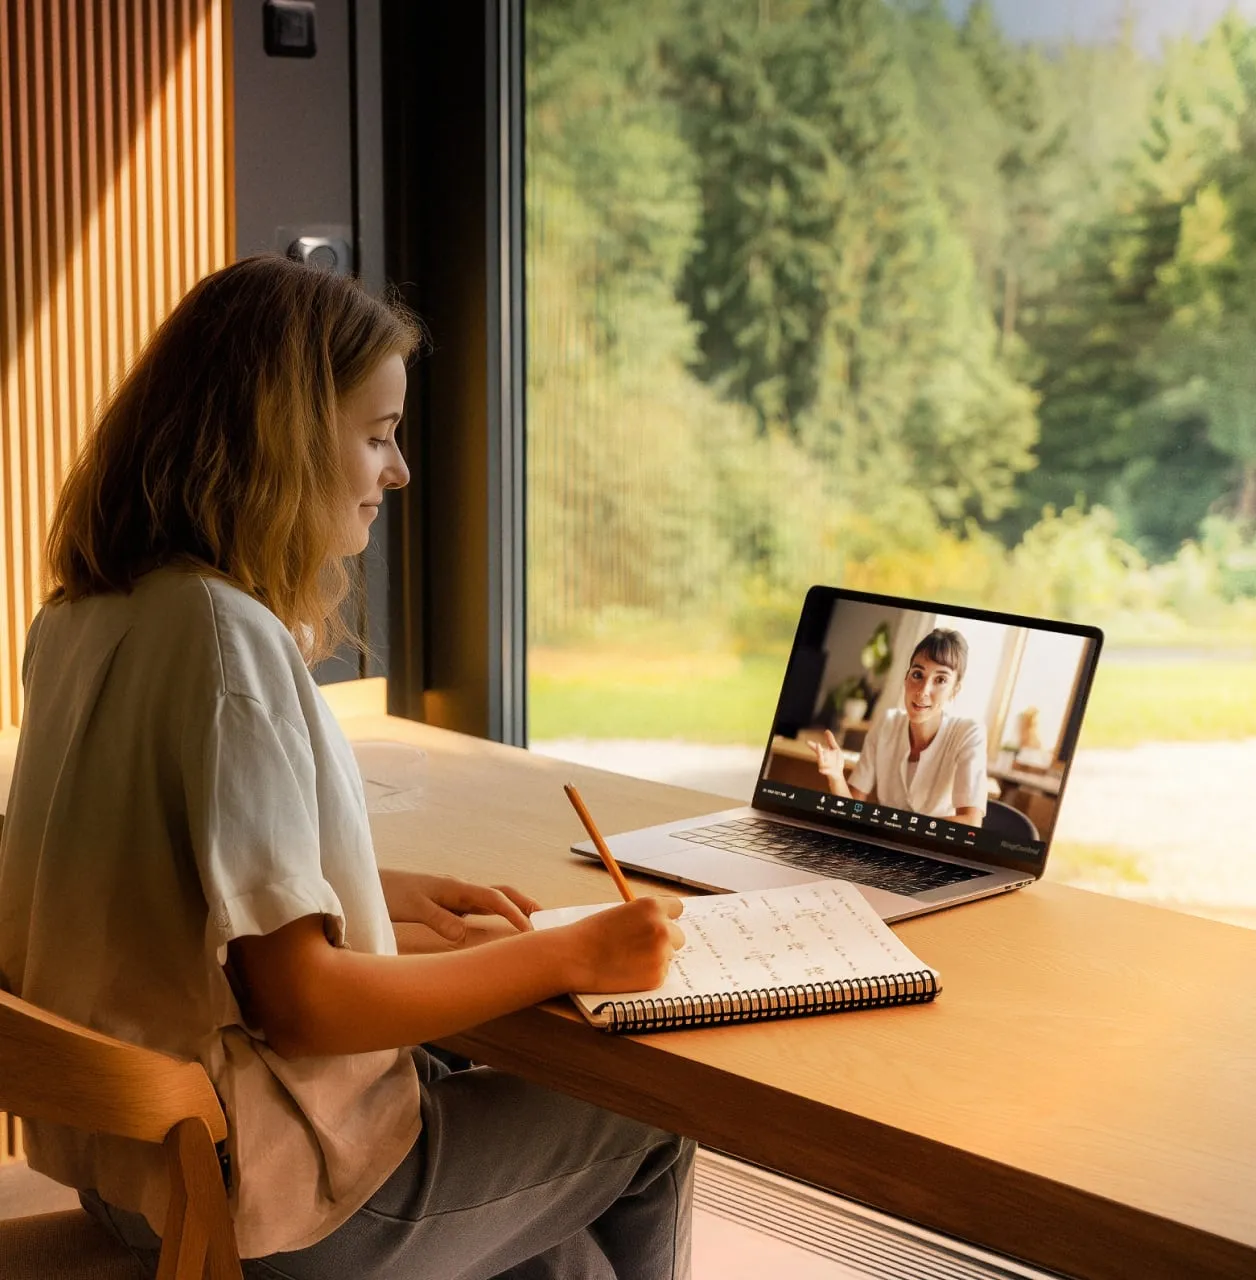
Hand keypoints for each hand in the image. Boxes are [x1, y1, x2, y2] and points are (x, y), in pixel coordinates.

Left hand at [384, 870, 539, 943]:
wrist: (370, 883)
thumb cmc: (390, 893)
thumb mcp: (412, 908)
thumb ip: (438, 919)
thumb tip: (464, 935)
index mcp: (457, 888)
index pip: (495, 899)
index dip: (515, 914)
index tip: (530, 931)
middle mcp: (461, 889)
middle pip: (502, 893)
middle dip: (525, 904)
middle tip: (547, 921)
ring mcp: (456, 895)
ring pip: (493, 899)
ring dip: (514, 908)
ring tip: (531, 924)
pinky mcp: (449, 902)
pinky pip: (481, 907)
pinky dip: (498, 913)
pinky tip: (498, 927)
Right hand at [559, 897, 684, 993]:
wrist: (575, 957)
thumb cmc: (593, 933)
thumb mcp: (622, 913)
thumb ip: (645, 917)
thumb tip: (664, 923)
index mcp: (653, 907)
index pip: (677, 908)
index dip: (668, 917)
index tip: (662, 923)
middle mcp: (662, 928)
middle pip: (678, 935)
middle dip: (664, 941)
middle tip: (642, 946)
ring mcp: (662, 954)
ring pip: (669, 956)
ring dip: (656, 958)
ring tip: (629, 959)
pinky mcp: (657, 977)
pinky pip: (660, 974)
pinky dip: (648, 975)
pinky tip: (627, 971)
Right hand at [810, 729, 850, 795]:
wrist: (838, 774)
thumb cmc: (835, 762)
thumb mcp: (835, 749)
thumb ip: (830, 741)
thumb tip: (826, 730)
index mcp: (823, 753)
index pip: (817, 748)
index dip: (812, 745)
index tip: (807, 742)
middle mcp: (822, 758)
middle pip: (819, 754)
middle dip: (818, 750)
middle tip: (817, 745)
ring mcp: (824, 765)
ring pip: (821, 761)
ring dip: (821, 757)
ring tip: (820, 755)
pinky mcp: (827, 772)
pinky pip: (824, 771)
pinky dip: (823, 770)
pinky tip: (821, 770)